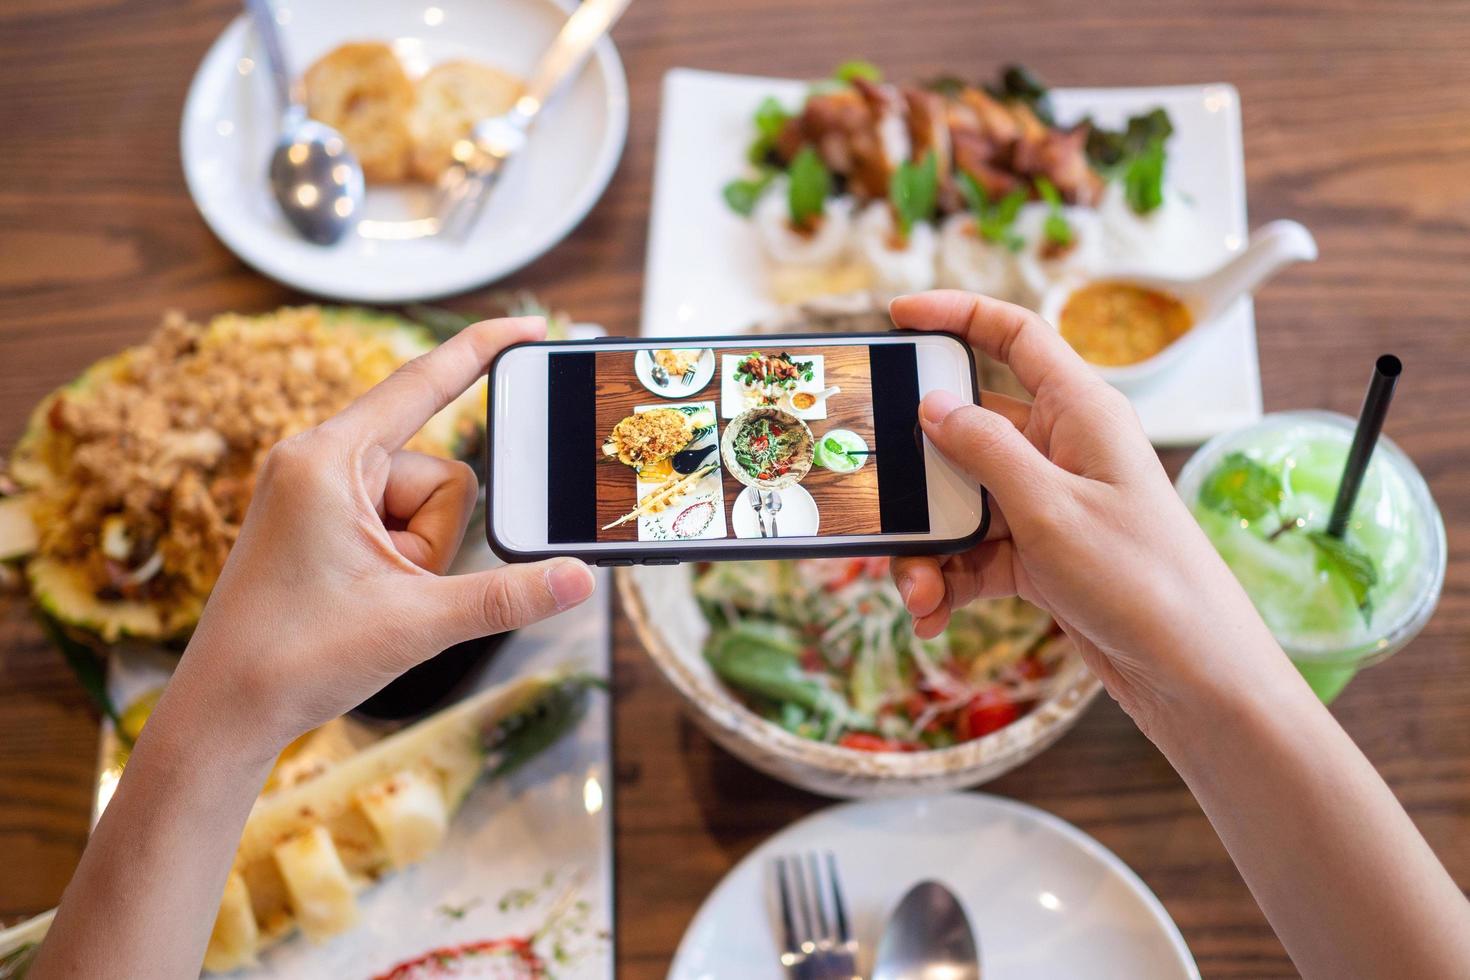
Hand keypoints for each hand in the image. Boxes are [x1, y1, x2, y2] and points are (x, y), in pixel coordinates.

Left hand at [160, 316, 594, 758]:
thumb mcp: (418, 622)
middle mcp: (318, 459)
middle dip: (436, 538)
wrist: (224, 709)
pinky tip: (366, 598)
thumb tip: (578, 579)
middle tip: (393, 588)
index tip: (531, 327)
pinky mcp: (317, 517)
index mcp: (329, 459)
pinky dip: (399, 559)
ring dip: (417, 557)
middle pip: (437, 472)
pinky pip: (392, 520)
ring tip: (372, 599)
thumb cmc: (295, 659)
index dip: (483, 349)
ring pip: (420, 504)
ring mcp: (315, 489)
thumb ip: (507, 596)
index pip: (423, 383)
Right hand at [889, 290, 1285, 733]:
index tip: (898, 315)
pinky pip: (974, 553)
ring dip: (928, 545)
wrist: (1191, 673)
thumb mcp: (1052, 510)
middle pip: (967, 432)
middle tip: (878, 499)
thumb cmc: (1144, 580)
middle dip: (917, 475)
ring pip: (962, 502)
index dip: (957, 315)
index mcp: (1080, 412)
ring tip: (914, 591)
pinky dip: (948, 582)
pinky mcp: (1041, 554)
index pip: (1015, 336)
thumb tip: (932, 405)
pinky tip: (932, 615)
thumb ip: (986, 451)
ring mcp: (1049, 503)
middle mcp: (1063, 449)